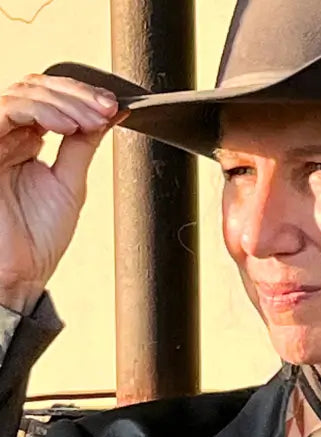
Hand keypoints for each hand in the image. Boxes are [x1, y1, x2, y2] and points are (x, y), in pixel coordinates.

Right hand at [0, 74, 122, 314]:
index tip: (115, 106)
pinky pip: (6, 112)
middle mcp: (8, 134)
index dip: (83, 96)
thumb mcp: (71, 182)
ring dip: (65, 102)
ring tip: (93, 120)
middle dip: (78, 95)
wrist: (21, 271)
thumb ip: (84, 145)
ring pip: (23, 94)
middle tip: (107, 109)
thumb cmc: (38, 236)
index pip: (52, 99)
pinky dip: (41, 112)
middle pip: (38, 88)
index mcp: (27, 140)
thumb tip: (110, 114)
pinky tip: (68, 126)